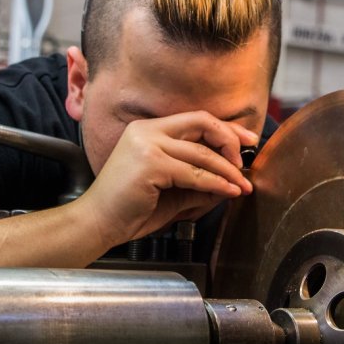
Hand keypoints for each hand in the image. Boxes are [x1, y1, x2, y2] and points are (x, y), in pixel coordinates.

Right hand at [78, 110, 257, 248]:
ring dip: (227, 170)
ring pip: (201, 152)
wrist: (97, 224)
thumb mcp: (173, 191)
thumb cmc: (130, 210)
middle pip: (202, 122)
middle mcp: (147, 131)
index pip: (195, 119)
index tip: (246, 141)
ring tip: (242, 185)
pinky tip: (228, 191)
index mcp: (148, 130)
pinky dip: (216, 183)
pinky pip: (194, 173)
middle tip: (245, 163)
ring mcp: (147, 144)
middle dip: (230, 141)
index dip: (225, 129)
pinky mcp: (150, 163)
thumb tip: (232, 179)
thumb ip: (199, 181)